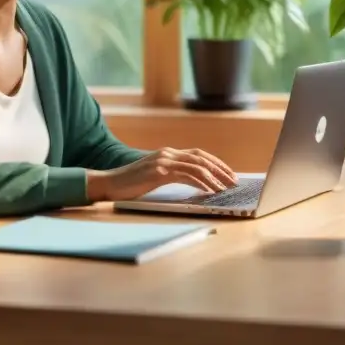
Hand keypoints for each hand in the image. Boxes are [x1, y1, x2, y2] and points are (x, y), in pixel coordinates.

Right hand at [86, 147, 238, 202]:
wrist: (109, 184)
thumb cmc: (131, 184)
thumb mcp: (155, 177)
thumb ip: (172, 175)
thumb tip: (195, 183)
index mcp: (168, 153)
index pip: (198, 154)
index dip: (216, 163)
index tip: (229, 174)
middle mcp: (167, 153)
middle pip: (201, 157)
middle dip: (221, 169)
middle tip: (234, 181)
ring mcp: (163, 160)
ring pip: (196, 165)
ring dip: (214, 177)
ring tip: (226, 188)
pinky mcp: (159, 171)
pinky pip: (186, 175)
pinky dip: (201, 182)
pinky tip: (210, 191)